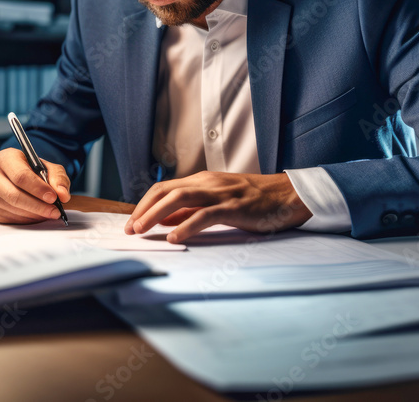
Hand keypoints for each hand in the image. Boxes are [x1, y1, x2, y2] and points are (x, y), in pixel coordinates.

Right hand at [0, 148, 70, 223]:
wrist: (21, 179)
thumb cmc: (34, 171)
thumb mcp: (49, 168)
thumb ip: (58, 178)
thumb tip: (62, 194)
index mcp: (6, 158)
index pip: (20, 176)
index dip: (38, 188)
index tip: (53, 197)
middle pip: (14, 195)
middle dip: (38, 206)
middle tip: (55, 211)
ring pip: (13, 209)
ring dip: (35, 214)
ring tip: (49, 212)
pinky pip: (10, 218)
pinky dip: (28, 219)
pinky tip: (37, 214)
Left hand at [124, 171, 311, 242]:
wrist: (288, 195)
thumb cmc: (254, 200)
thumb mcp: (218, 201)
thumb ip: (192, 209)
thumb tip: (164, 221)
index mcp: (202, 180)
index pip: (164, 188)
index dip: (144, 204)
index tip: (132, 222)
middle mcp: (208, 183)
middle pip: (166, 191)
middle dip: (143, 210)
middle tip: (130, 229)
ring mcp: (221, 194)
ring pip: (180, 199)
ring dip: (156, 215)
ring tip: (143, 231)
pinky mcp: (234, 207)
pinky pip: (205, 215)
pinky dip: (186, 226)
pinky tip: (174, 237)